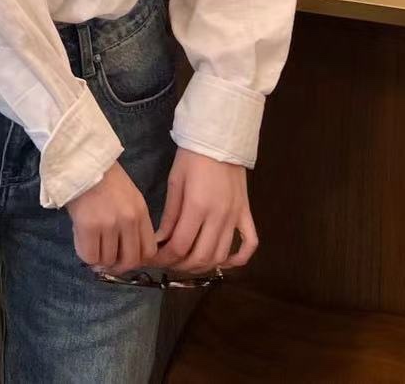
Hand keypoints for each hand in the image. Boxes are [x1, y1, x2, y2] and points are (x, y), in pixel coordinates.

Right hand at [67, 161, 156, 273]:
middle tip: (106, 259)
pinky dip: (85, 254)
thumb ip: (130, 223)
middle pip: (130, 261)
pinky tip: (82, 241)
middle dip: (117, 265)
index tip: (124, 256)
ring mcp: (109, 223)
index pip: (148, 251)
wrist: (80, 160)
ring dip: (99, 258)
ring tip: (91, 243)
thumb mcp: (128, 197)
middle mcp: (129, 219)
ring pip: (108, 260)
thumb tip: (121, 255)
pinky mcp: (89, 225)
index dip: (136, 259)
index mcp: (140, 211)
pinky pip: (89, 255)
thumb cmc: (102, 177)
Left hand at [153, 147, 257, 274]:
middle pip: (201, 257)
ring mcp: (235, 217)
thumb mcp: (175, 182)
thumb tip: (160, 240)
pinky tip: (224, 262)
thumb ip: (170, 215)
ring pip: (221, 256)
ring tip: (188, 262)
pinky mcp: (246, 214)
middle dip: (181, 265)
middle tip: (168, 262)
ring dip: (204, 266)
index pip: (181, 246)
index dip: (165, 258)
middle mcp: (219, 216)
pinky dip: (238, 259)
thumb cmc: (192, 157)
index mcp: (197, 206)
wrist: (219, 139)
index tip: (155, 258)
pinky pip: (249, 244)